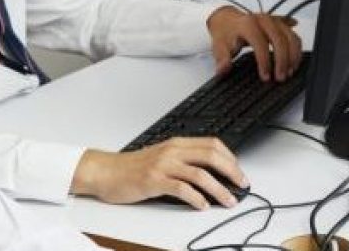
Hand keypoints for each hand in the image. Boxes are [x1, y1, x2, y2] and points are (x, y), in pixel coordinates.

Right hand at [72, 137, 246, 208]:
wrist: (105, 172)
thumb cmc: (133, 167)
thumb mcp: (163, 156)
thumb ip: (185, 160)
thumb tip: (212, 174)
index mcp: (177, 143)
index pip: (213, 144)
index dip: (231, 158)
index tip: (239, 171)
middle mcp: (172, 151)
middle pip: (211, 156)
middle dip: (232, 172)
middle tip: (242, 185)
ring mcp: (163, 165)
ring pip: (200, 174)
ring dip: (219, 189)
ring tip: (228, 200)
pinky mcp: (154, 180)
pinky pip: (182, 189)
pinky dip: (196, 198)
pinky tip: (203, 205)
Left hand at [207, 7, 302, 81]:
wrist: (228, 19)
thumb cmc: (226, 33)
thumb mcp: (219, 46)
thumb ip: (222, 59)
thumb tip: (223, 70)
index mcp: (248, 24)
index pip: (260, 43)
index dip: (264, 61)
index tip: (265, 77)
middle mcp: (264, 20)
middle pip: (280, 39)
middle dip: (282, 60)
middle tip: (281, 77)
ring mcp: (274, 21)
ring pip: (291, 37)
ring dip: (293, 56)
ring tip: (290, 72)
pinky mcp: (281, 24)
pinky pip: (294, 36)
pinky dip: (297, 50)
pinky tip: (296, 61)